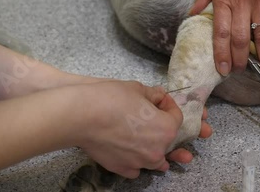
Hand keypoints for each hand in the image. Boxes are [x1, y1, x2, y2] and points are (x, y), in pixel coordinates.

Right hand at [75, 81, 209, 178]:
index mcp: (166, 129)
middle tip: (152, 118)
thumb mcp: (137, 89)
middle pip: (168, 140)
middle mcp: (157, 150)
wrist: (82, 116)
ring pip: (155, 160)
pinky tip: (130, 152)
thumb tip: (159, 95)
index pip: (177, 117)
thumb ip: (153, 95)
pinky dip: (135, 162)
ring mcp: (140, 162)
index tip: (161, 100)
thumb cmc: (111, 99)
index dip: (169, 105)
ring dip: (153, 150)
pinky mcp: (122, 169)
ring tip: (147, 142)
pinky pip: (136, 169)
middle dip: (162, 128)